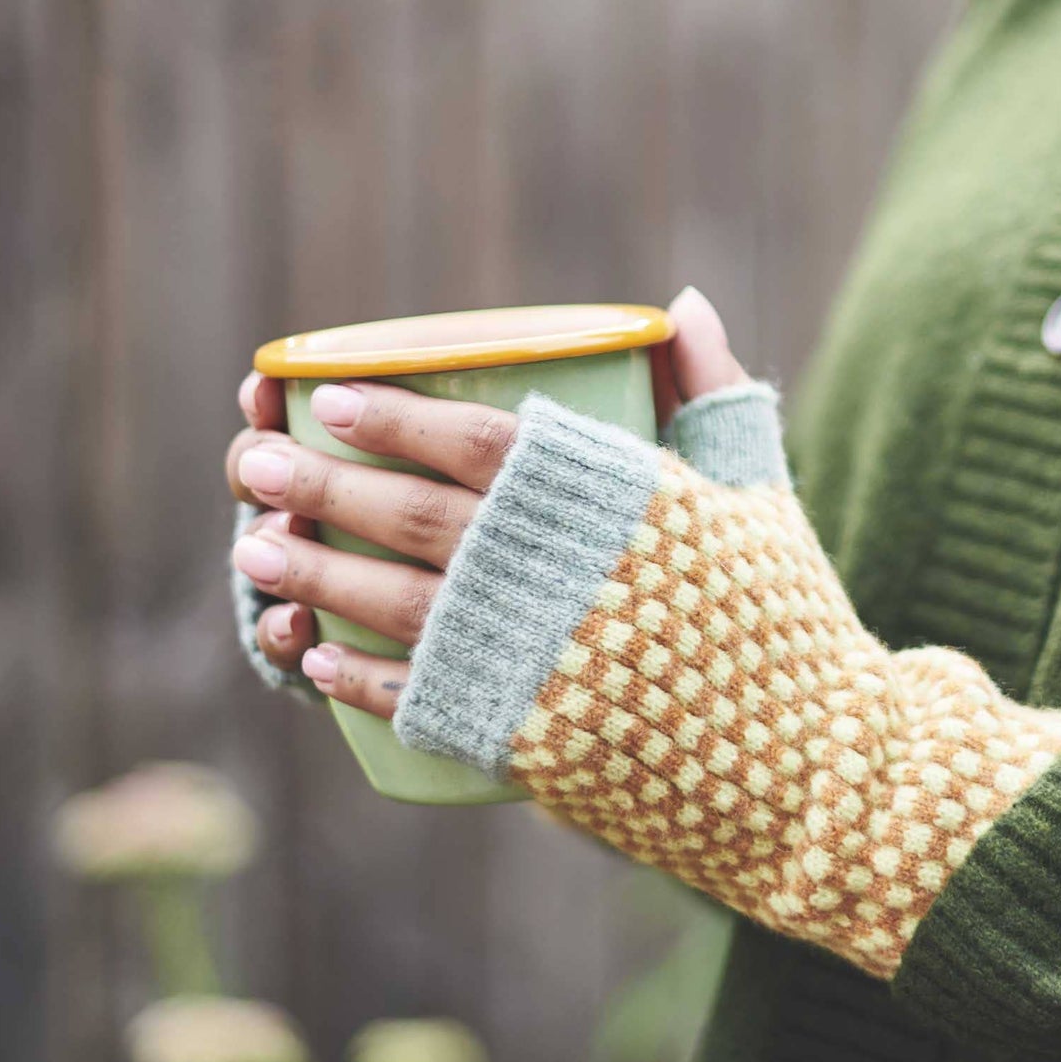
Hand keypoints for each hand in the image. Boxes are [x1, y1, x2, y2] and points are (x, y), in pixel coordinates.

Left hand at [230, 287, 746, 713]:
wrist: (809, 763)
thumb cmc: (788, 618)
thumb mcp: (761, 490)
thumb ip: (715, 388)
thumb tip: (684, 298)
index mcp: (620, 505)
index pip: (483, 443)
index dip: (398, 416)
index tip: (333, 397)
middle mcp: (562, 575)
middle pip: (414, 516)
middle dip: (320, 484)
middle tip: (254, 464)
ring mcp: (535, 661)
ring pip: (394, 601)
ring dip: (310, 570)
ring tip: (251, 543)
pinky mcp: (522, 739)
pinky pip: (417, 700)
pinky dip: (357, 675)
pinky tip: (314, 650)